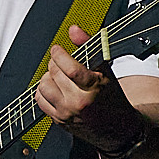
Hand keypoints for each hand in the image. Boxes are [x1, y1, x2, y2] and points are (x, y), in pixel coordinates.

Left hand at [34, 28, 146, 151]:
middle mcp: (79, 102)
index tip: (57, 50)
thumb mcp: (106, 70)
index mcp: (94, 88)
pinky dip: (43, 91)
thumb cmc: (112, 97)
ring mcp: (67, 113)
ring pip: (43, 87)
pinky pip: (40, 101)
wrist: (118, 128)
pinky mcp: (59, 121)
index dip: (59, 55)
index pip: (69, 68)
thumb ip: (88, 47)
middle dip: (55, 64)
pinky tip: (54, 88)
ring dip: (48, 77)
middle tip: (60, 62)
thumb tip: (73, 30)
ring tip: (58, 76)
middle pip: (55, 75)